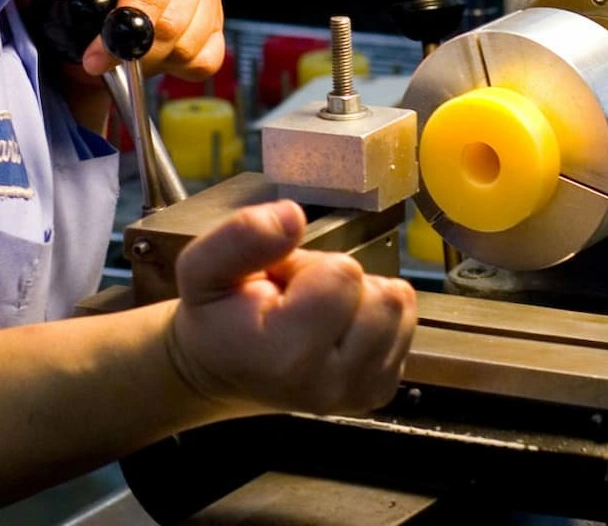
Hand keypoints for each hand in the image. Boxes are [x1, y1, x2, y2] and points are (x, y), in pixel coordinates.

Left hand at [15, 0, 224, 81]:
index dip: (122, 35)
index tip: (95, 60)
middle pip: (173, 24)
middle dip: (134, 55)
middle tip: (102, 63)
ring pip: (192, 44)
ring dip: (155, 62)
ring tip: (125, 54)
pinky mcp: (213, 10)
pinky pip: (208, 55)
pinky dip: (181, 65)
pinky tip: (154, 55)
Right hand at [168, 201, 416, 414]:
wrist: (223, 369)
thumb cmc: (216, 316)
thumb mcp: (202, 267)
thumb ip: (242, 237)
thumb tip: (294, 216)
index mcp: (288, 356)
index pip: (345, 275)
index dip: (312, 266)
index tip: (281, 286)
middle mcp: (332, 385)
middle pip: (382, 296)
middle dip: (342, 282)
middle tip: (300, 298)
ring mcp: (361, 393)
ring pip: (399, 308)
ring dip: (361, 299)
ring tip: (318, 313)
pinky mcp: (380, 391)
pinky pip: (405, 328)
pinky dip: (374, 319)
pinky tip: (336, 330)